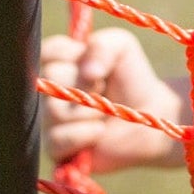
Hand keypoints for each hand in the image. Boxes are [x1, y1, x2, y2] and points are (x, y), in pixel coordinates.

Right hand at [40, 28, 184, 172]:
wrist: (148, 116)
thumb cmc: (131, 77)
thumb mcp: (122, 47)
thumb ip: (102, 46)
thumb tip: (88, 72)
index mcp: (56, 63)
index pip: (45, 53)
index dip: (73, 56)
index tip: (95, 63)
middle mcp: (46, 92)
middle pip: (49, 81)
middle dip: (86, 84)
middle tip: (102, 88)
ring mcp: (47, 120)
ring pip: (54, 111)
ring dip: (90, 110)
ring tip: (103, 110)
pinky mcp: (55, 148)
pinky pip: (57, 139)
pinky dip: (86, 134)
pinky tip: (99, 132)